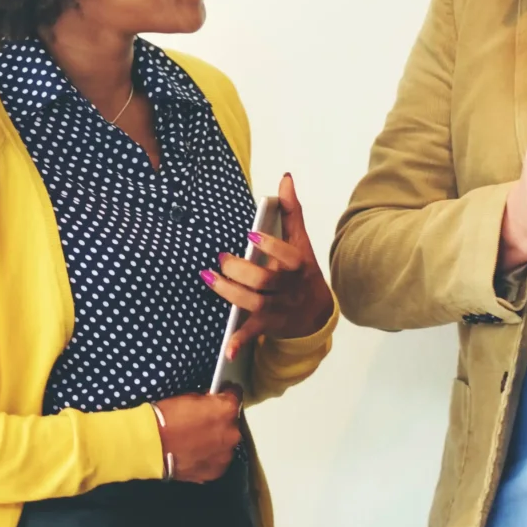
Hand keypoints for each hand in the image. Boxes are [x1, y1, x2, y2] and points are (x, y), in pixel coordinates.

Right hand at [153, 389, 242, 482]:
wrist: (152, 446)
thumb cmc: (167, 418)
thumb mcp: (189, 398)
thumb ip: (207, 401)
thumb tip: (212, 404)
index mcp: (226, 410)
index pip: (235, 396)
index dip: (225, 395)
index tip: (220, 397)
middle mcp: (232, 433)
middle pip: (231, 423)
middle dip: (220, 422)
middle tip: (203, 423)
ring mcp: (225, 455)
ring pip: (225, 444)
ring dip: (216, 441)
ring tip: (198, 442)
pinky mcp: (216, 471)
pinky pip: (217, 460)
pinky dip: (209, 457)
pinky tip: (195, 454)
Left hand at [203, 174, 334, 357]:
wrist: (316, 314)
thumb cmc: (303, 272)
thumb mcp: (301, 242)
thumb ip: (292, 211)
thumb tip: (284, 178)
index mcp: (298, 265)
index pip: (287, 256)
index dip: (270, 247)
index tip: (250, 236)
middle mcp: (289, 289)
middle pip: (264, 282)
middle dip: (241, 271)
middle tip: (221, 259)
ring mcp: (278, 309)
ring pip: (253, 303)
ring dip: (229, 293)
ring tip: (209, 277)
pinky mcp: (268, 325)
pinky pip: (253, 334)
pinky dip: (239, 341)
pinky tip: (225, 349)